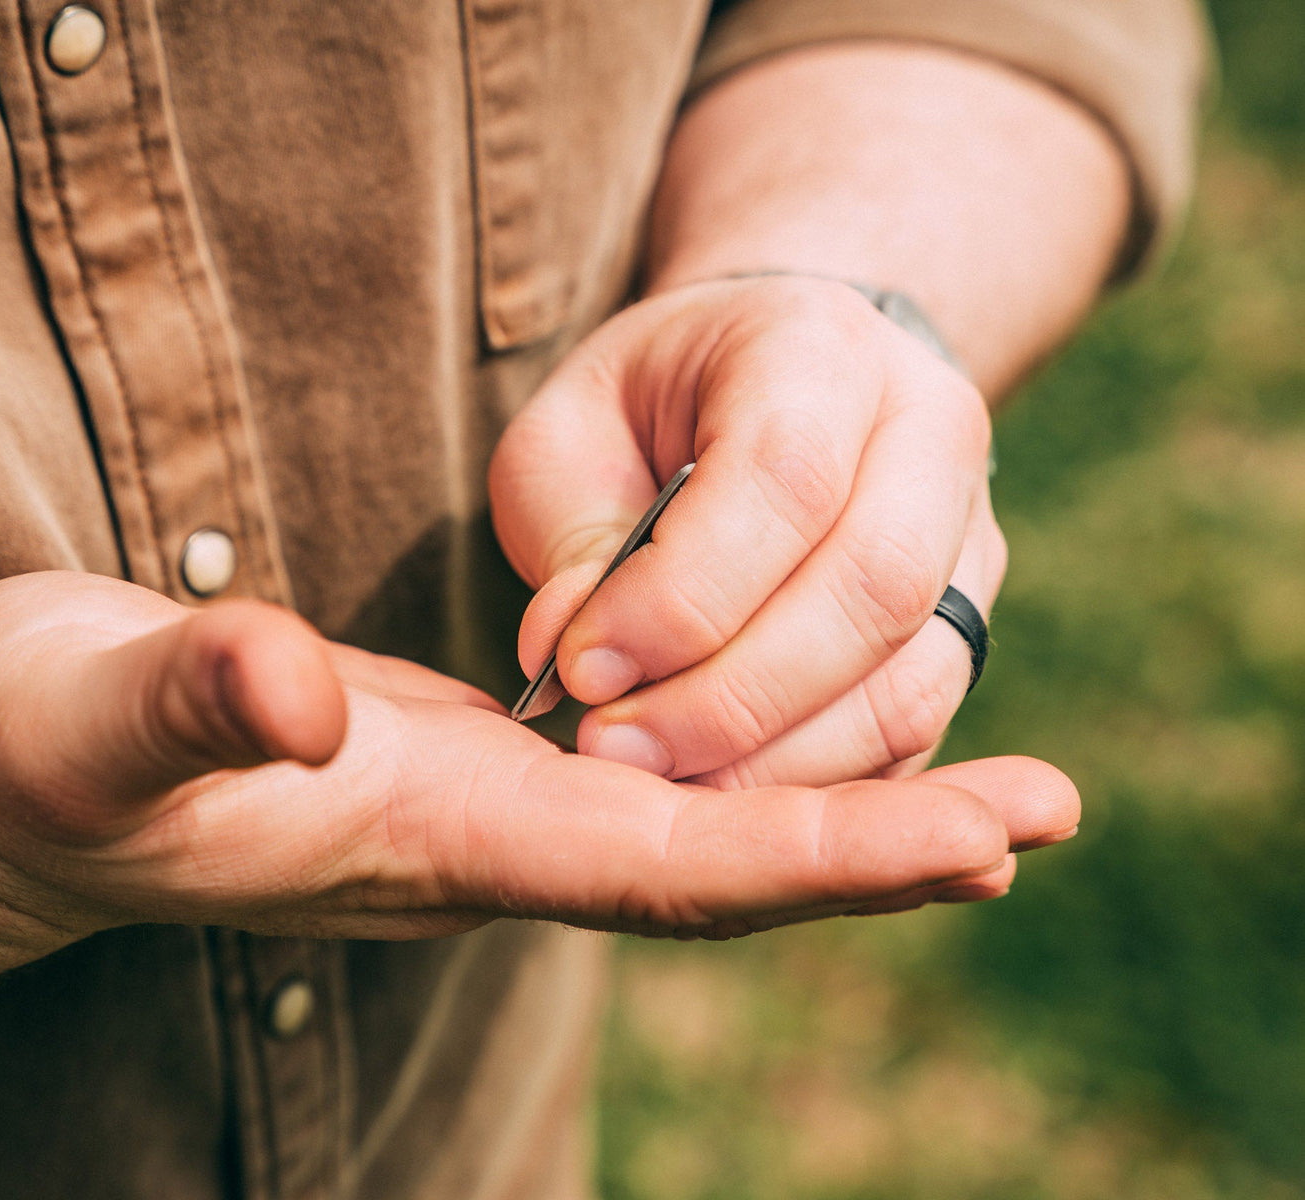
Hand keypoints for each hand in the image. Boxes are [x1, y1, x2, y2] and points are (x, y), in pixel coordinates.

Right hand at [0, 571, 1070, 983]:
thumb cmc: (26, 754)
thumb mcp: (89, 710)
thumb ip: (197, 702)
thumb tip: (301, 699)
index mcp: (422, 834)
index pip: (660, 864)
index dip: (819, 856)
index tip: (979, 842)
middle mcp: (475, 838)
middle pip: (715, 862)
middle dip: (881, 842)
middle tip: (1048, 808)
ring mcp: (471, 805)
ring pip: (690, 823)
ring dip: (835, 803)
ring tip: (982, 779)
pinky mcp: (452, 761)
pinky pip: (637, 781)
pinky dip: (742, 768)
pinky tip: (802, 736)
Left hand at [490, 274, 1001, 785]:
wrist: (766, 387)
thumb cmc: (648, 409)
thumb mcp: (570, 433)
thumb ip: (569, 537)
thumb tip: (564, 659)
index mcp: (821, 346)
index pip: (786, 480)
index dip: (682, 597)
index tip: (581, 668)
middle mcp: (929, 431)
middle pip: (874, 589)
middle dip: (731, 696)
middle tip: (613, 743)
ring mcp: (968, 534)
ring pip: (914, 679)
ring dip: (776, 757)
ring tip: (658, 776)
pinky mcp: (966, 624)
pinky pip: (917, 731)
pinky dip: (816, 781)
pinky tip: (721, 784)